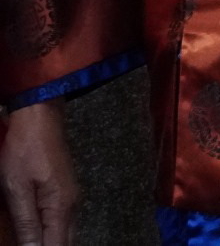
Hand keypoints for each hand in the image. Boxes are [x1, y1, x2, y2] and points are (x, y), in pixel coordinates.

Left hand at [2, 99, 76, 245]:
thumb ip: (26, 222)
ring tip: (33, 243)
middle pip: (65, 241)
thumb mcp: (16, 188)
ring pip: (65, 232)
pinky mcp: (65, 190)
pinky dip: (52, 232)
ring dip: (51, 242)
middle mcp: (72, 204)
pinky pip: (62, 221)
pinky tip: (39, 234)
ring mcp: (71, 196)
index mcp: (60, 206)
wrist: (40, 117)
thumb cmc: (25, 150)